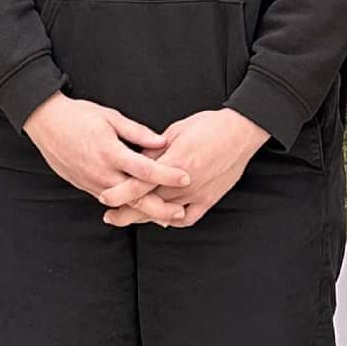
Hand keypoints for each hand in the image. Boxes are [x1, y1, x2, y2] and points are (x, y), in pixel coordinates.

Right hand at [25, 93, 191, 218]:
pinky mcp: (85, 186)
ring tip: (167, 216)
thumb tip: (162, 143)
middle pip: (135, 196)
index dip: (167, 175)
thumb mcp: (111, 117)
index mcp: (110, 152)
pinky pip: (110, 200)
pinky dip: (127, 206)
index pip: (145, 170)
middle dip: (159, 208)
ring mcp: (92, 182)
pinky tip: (141, 209)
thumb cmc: (79, 116)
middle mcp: (101, 172)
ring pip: (123, 203)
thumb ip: (137, 132)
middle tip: (181, 212)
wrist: (45, 123)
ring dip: (145, 211)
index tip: (186, 178)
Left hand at [104, 108, 268, 227]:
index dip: (120, 193)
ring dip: (146, 217)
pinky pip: (188, 217)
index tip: (105, 199)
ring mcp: (198, 193)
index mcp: (175, 161)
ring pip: (165, 213)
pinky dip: (173, 220)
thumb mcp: (176, 131)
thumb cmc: (209, 125)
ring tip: (130, 218)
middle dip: (127, 211)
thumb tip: (135, 163)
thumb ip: (154, 150)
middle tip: (110, 217)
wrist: (242, 131)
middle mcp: (185, 181)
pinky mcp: (210, 199)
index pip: (141, 182)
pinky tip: (163, 219)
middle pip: (150, 203)